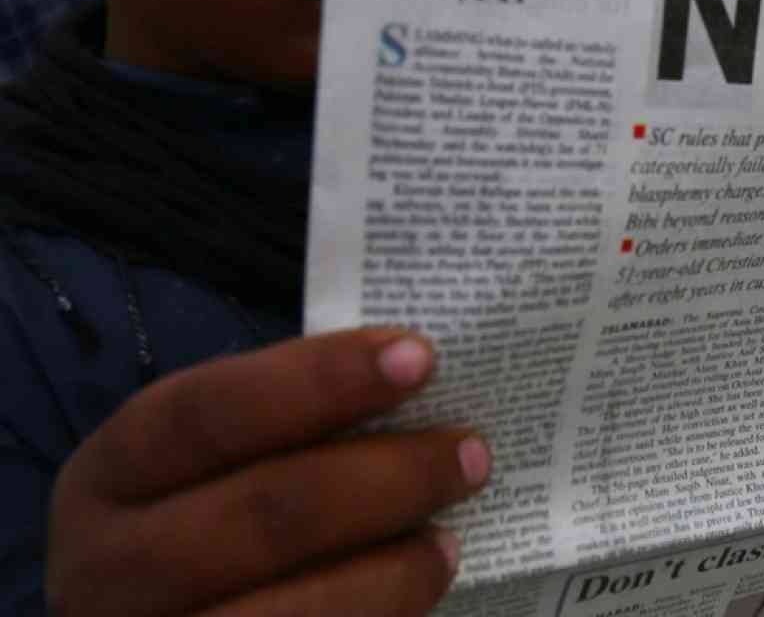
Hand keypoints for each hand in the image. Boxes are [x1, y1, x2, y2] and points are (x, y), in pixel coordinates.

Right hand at [46, 329, 487, 616]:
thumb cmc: (203, 527)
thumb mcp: (206, 471)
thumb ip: (286, 433)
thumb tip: (415, 380)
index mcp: (112, 475)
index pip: (207, 412)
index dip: (316, 380)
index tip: (418, 356)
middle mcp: (109, 565)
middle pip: (260, 515)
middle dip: (385, 479)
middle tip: (471, 455)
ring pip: (286, 611)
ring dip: (391, 571)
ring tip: (450, 538)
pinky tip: (420, 590)